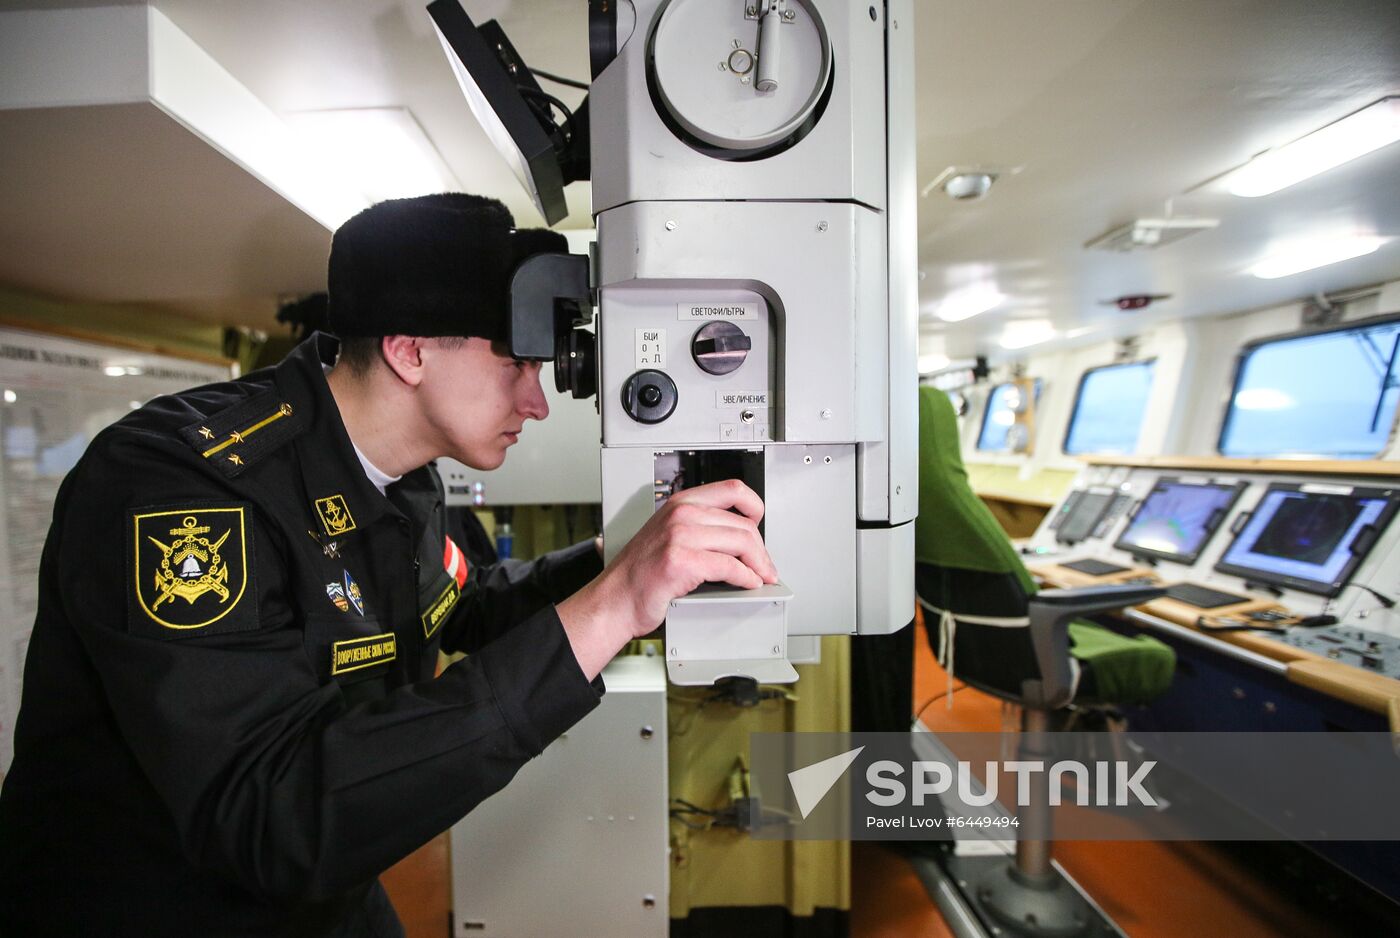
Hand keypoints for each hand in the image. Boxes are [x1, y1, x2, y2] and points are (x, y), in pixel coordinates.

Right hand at [556, 480, 777, 678]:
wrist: (615, 599)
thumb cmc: (640, 574)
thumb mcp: (668, 535)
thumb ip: (698, 527)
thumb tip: (740, 535)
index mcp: (680, 503)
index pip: (732, 490)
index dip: (755, 506)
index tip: (761, 523)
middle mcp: (680, 514)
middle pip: (743, 523)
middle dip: (761, 549)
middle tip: (765, 566)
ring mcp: (680, 536)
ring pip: (741, 543)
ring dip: (758, 564)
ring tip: (760, 577)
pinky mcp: (682, 561)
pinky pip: (729, 567)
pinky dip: (746, 578)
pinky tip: (748, 583)